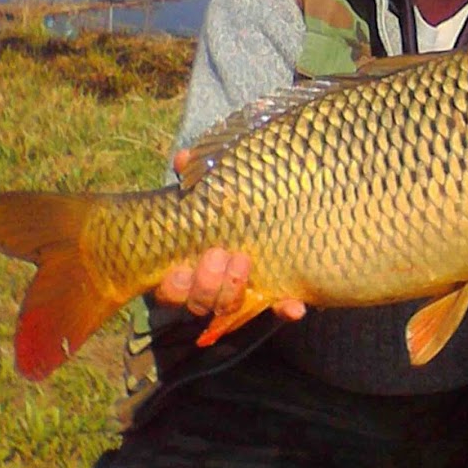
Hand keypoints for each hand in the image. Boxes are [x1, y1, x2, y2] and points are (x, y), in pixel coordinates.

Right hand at [154, 148, 306, 321]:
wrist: (274, 208)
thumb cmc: (229, 200)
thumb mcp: (212, 186)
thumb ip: (196, 175)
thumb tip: (184, 159)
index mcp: (189, 266)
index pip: (172, 289)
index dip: (174, 285)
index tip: (180, 267)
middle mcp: (213, 287)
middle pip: (200, 304)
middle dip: (208, 285)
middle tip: (218, 254)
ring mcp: (245, 292)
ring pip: (232, 309)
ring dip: (235, 291)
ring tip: (244, 262)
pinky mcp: (276, 291)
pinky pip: (279, 308)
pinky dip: (286, 308)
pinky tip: (295, 306)